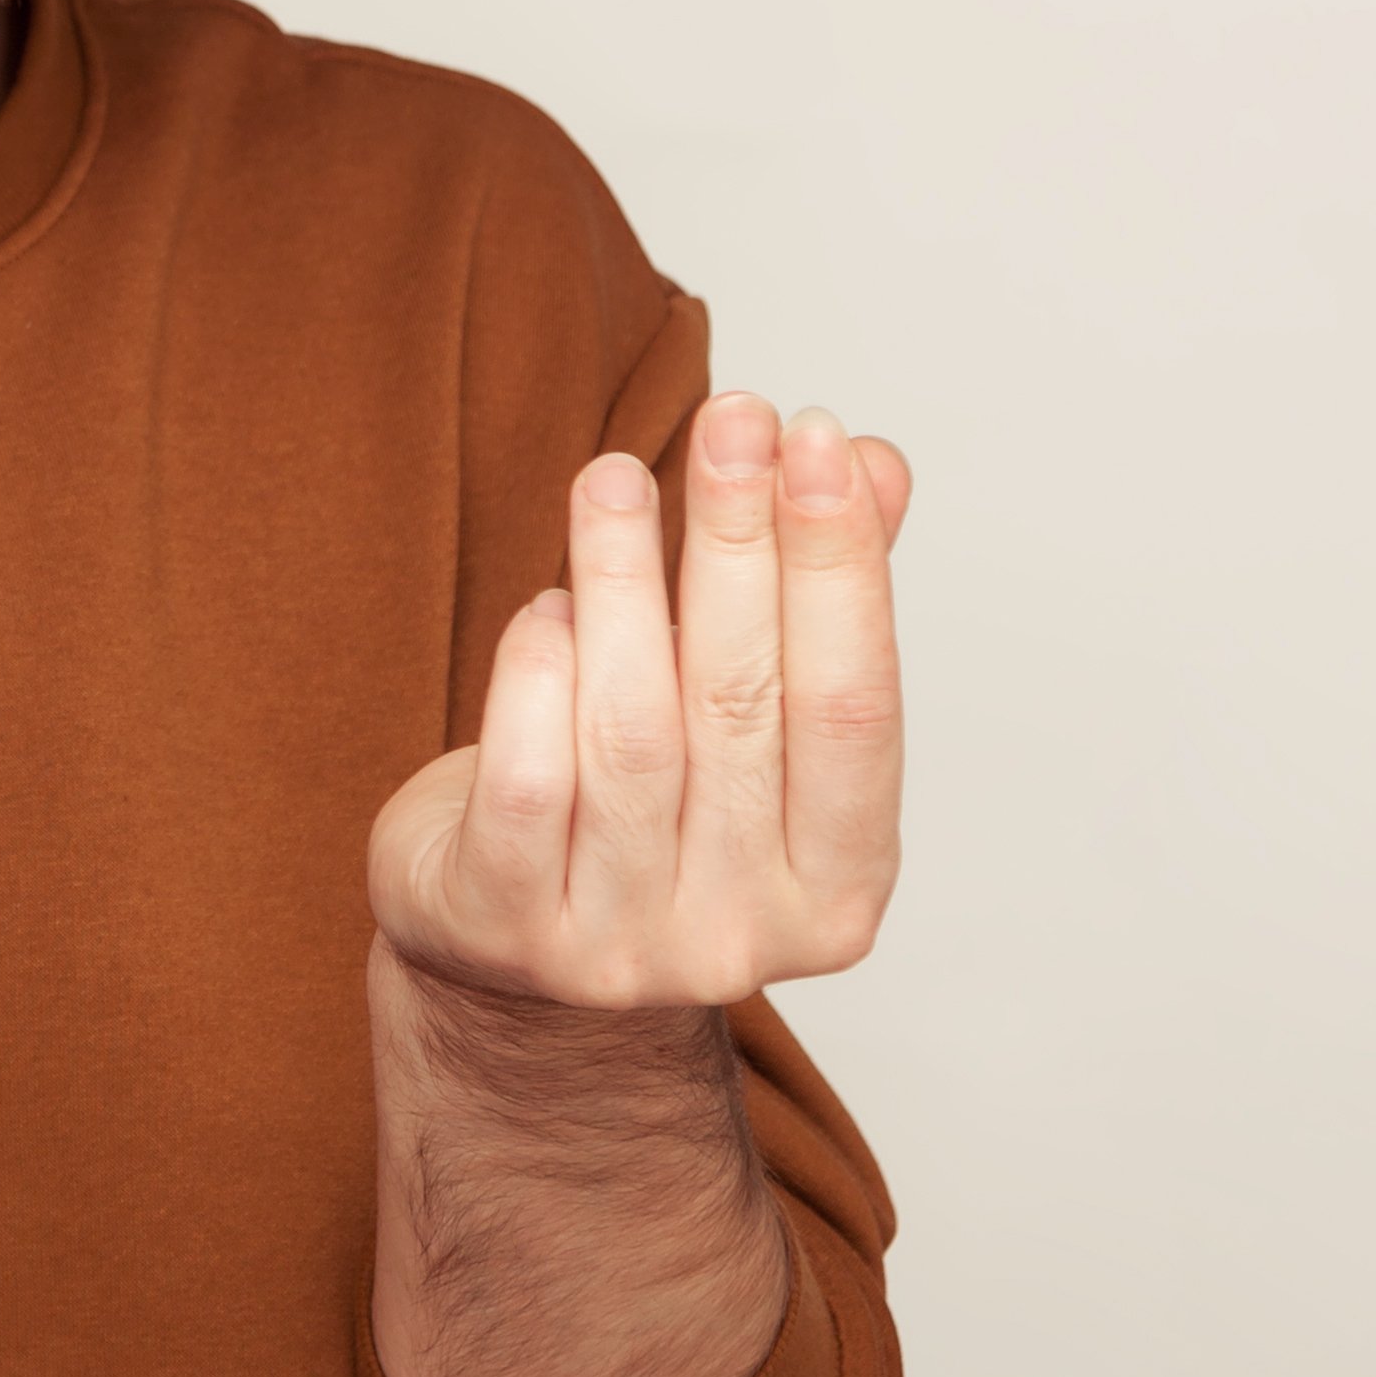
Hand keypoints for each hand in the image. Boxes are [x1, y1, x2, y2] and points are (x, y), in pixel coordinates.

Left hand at [368, 394, 910, 1010]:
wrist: (506, 959)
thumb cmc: (648, 813)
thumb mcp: (750, 719)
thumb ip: (816, 600)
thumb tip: (869, 461)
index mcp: (837, 891)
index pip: (856, 708)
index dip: (841, 567)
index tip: (819, 440)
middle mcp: (738, 937)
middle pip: (743, 704)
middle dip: (739, 540)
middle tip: (733, 417)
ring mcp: (620, 947)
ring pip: (629, 732)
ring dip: (621, 580)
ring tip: (613, 477)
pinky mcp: (507, 928)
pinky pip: (524, 776)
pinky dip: (534, 673)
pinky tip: (547, 606)